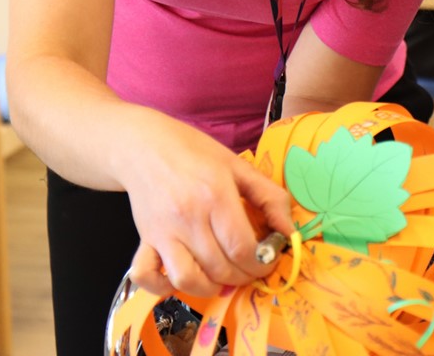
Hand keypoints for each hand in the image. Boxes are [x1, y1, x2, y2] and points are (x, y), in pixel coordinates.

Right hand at [121, 116, 293, 296]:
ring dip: (210, 287)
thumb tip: (290, 232)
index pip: (242, 248)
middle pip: (220, 267)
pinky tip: (184, 278)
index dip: (262, 263)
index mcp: (216, 197)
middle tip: (251, 268)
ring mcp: (162, 232)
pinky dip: (163, 287)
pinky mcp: (143, 240)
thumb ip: (270, 198)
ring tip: (223, 277)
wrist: (145, 146)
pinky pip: (146, 277)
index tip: (269, 260)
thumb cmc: (196, 153)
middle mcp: (188, 218)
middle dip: (244, 276)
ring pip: (187, 279)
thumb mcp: (239, 166)